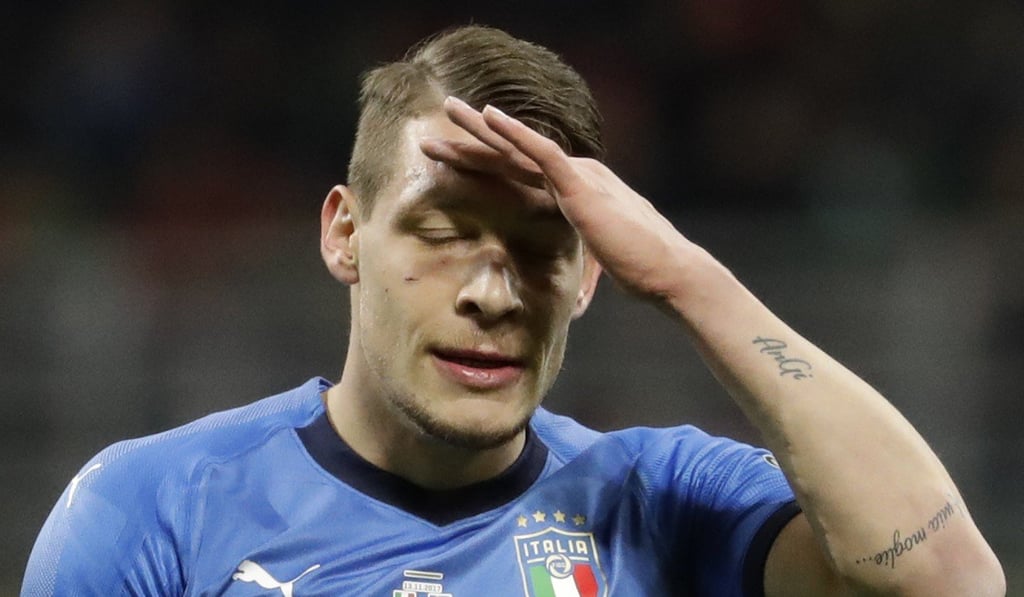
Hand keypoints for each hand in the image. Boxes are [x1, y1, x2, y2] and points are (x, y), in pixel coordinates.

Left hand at [420, 96, 696, 301]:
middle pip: (512, 155)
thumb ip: (582, 256)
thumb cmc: (641, 269)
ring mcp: (577, 177)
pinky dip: (514, 133)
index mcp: (576, 191)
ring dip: (481, 128)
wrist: (668, 272)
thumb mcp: (600, 257)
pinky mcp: (580, 186)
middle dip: (474, 138)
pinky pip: (541, 152)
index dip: (485, 164)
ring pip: (518, 147)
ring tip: (448, 110)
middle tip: (440, 120)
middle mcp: (574, 175)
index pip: (522, 174)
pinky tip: (491, 117)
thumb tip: (569, 292)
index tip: (452, 159)